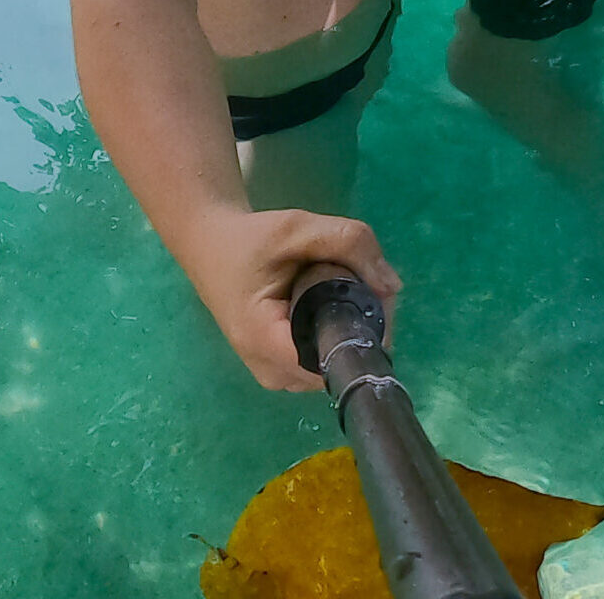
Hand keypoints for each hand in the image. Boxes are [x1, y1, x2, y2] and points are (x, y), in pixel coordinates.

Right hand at [183, 208, 399, 391]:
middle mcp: (271, 372)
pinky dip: (335, 331)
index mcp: (266, 343)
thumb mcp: (297, 227)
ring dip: (351, 326)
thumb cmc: (249, 239)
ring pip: (334, 363)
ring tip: (343, 285)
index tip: (377, 294)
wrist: (210, 245)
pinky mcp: (280, 369)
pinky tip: (331, 302)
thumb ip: (347, 243)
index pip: (332, 359)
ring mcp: (275, 376)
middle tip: (364, 278)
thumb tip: (392, 285)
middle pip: (338, 363)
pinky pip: (323, 359)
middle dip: (363, 323)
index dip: (365, 329)